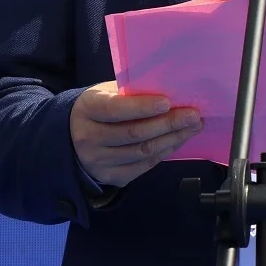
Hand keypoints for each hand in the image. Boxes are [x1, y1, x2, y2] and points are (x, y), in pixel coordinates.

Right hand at [69, 81, 202, 187]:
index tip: (167, 102)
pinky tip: (178, 140)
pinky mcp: (110, 177)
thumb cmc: (99, 107)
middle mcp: (89, 138)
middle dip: (168, 124)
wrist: (72, 137)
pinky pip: (143, 166)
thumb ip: (130, 92)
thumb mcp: (106, 93)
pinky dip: (164, 153)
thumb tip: (168, 89)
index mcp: (88, 109)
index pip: (116, 109)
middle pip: (134, 133)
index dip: (142, 107)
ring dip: (172, 139)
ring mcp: (98, 162)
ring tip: (193, 127)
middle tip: (193, 115)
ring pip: (142, 152)